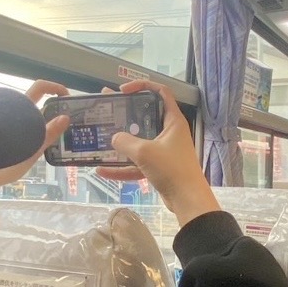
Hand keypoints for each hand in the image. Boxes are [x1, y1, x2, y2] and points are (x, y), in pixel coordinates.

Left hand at [0, 81, 69, 191]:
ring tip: (52, 141)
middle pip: (36, 103)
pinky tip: (35, 148)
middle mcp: (12, 111)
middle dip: (52, 112)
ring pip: (28, 117)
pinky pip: (20, 128)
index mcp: (21, 110)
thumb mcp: (32, 151)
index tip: (67, 99)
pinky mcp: (0, 134)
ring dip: (42, 125)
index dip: (55, 88)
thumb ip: (48, 133)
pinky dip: (31, 133)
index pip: (40, 87)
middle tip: (64, 127)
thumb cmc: (2, 163)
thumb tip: (65, 117)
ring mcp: (5, 123)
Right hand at [97, 80, 219, 225]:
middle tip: (107, 107)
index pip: (160, 92)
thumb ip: (125, 142)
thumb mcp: (144, 152)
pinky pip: (137, 163)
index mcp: (172, 121)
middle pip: (145, 116)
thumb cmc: (171, 169)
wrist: (187, 200)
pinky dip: (122, 167)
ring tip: (99, 135)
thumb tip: (114, 138)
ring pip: (139, 141)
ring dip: (121, 141)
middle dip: (125, 112)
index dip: (142, 86)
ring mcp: (163, 150)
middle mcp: (169, 132)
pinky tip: (102, 171)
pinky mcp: (158, 167)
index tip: (123, 90)